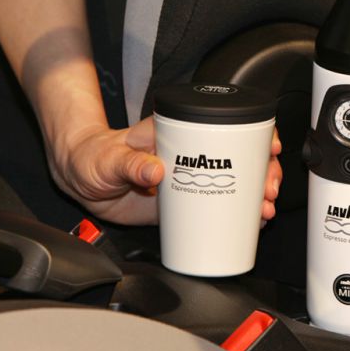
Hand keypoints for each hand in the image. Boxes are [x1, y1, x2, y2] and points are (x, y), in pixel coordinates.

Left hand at [49, 119, 282, 225]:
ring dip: (257, 197)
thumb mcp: (108, 158)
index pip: (225, 126)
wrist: (80, 180)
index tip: (268, 147)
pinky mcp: (185, 203)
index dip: (254, 134)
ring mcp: (192, 179)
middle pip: (241, 157)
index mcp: (178, 132)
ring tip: (264, 211)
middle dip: (265, 173)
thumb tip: (155, 171)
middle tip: (269, 189)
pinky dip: (239, 217)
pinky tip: (252, 224)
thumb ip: (129, 163)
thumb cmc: (92, 157)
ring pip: (236, 184)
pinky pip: (218, 209)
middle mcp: (191, 154)